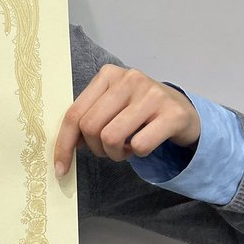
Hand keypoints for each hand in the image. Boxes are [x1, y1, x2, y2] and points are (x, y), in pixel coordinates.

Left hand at [54, 64, 199, 177]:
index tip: (61, 168)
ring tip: (126, 147)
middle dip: (96, 149)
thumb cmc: (139, 110)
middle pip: (91, 127)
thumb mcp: (111, 105)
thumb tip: (66, 146)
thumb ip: (88, 117)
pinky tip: (143, 145)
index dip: (64, 144)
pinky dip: (137, 154)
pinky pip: (139, 146)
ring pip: (112, 138)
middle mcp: (129, 79)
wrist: (182, 109)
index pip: (74, 113)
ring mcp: (152, 95)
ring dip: (116, 154)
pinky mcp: (172, 114)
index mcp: (108, 75)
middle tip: (109, 150)